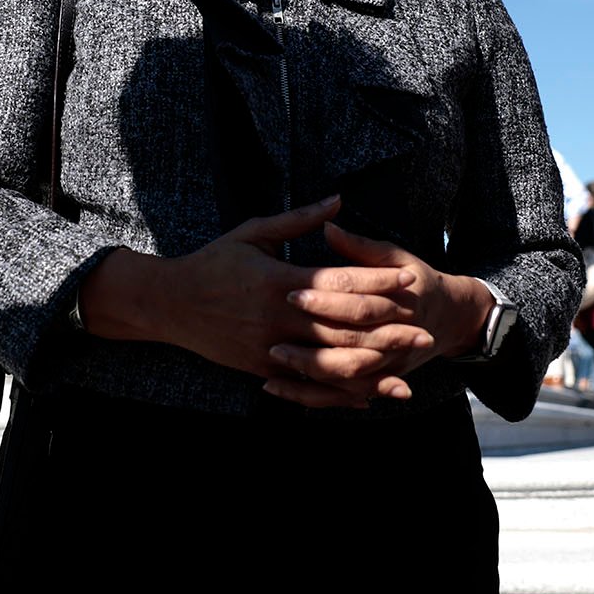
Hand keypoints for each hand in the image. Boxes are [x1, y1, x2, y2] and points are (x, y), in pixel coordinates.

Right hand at [77, 197, 431, 408]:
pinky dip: (339, 391)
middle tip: (424, 329)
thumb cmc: (213, 261)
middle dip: (386, 329)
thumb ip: (298, 220)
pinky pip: (307, 384)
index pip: (339, 282)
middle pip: (343, 326)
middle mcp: (278, 317)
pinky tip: (366, 394)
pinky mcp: (262, 368)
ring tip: (405, 368)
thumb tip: (338, 200)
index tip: (409, 279)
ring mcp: (270, 346)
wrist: (169, 303)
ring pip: (329, 361)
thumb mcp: (253, 232)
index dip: (377, 282)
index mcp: (279, 280)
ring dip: (371, 366)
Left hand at [263, 223, 493, 408]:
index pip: (358, 300)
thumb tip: (327, 226)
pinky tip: (278, 386)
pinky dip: (311, 395)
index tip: (291, 292)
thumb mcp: (395, 255)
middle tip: (272, 335)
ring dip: (308, 370)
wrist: (450, 317)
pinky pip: (342, 395)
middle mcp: (396, 335)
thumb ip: (360, 246)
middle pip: (349, 341)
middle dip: (310, 340)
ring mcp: (389, 362)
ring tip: (274, 357)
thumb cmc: (415, 279)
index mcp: (399, 299)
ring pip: (346, 374)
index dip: (325, 297)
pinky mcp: (379, 380)